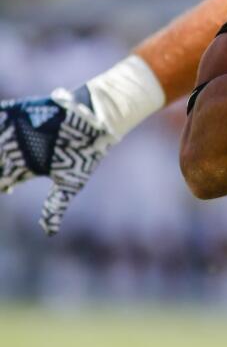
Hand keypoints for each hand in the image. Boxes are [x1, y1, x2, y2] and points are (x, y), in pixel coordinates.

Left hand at [0, 88, 117, 235]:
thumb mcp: (70, 183)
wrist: (97, 124)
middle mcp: (21, 149)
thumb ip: (55, 206)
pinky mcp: (24, 112)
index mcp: (29, 167)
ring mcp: (21, 130)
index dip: (1, 185)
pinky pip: (3, 113)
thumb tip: (49, 234)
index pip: (4, 180)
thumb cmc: (85, 154)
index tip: (3, 188)